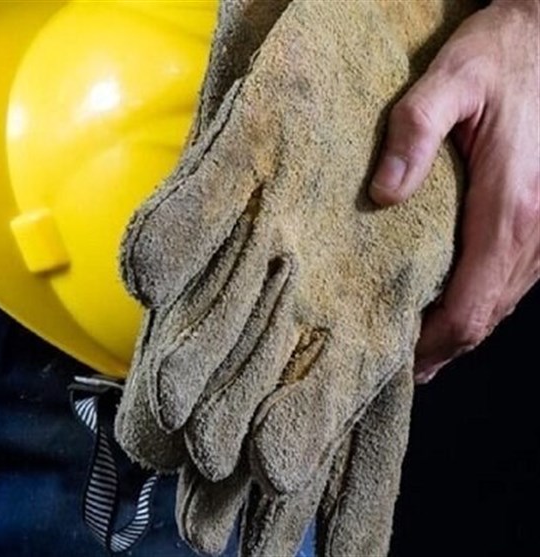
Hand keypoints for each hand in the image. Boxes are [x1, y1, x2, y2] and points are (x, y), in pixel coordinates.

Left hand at [369, 0, 539, 382]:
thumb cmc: (505, 53)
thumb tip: (384, 193)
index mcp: (511, 208)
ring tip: (415, 350)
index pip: (469, 306)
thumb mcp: (451, 78)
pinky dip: (480, 306)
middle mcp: (536, 231)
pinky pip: (514, 281)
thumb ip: (414, 132)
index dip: (431, 344)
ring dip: (460, 332)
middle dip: (441, 350)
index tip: (395, 362)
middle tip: (394, 370)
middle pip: (486, 318)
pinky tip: (451, 310)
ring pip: (503, 305)